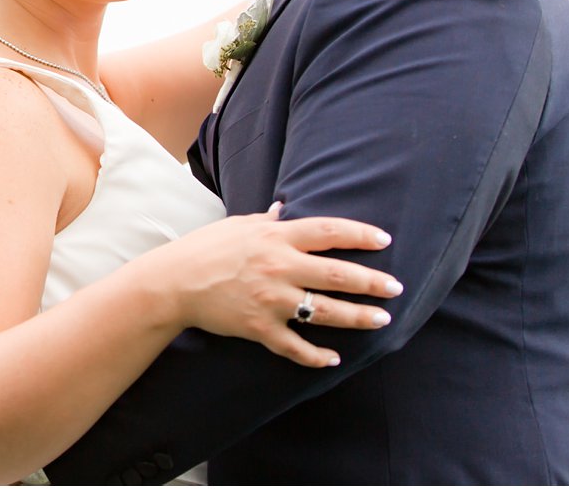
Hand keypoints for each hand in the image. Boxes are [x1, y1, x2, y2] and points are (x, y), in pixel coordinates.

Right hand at [161, 204, 401, 367]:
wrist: (173, 282)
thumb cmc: (204, 248)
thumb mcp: (237, 224)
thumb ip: (266, 220)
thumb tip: (285, 210)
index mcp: (275, 237)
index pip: (328, 232)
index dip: (360, 235)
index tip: (385, 240)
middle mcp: (278, 267)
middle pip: (338, 274)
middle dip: (372, 282)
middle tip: (395, 287)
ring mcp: (271, 300)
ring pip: (326, 311)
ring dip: (358, 317)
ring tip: (381, 319)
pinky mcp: (260, 328)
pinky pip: (296, 346)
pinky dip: (316, 355)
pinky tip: (333, 358)